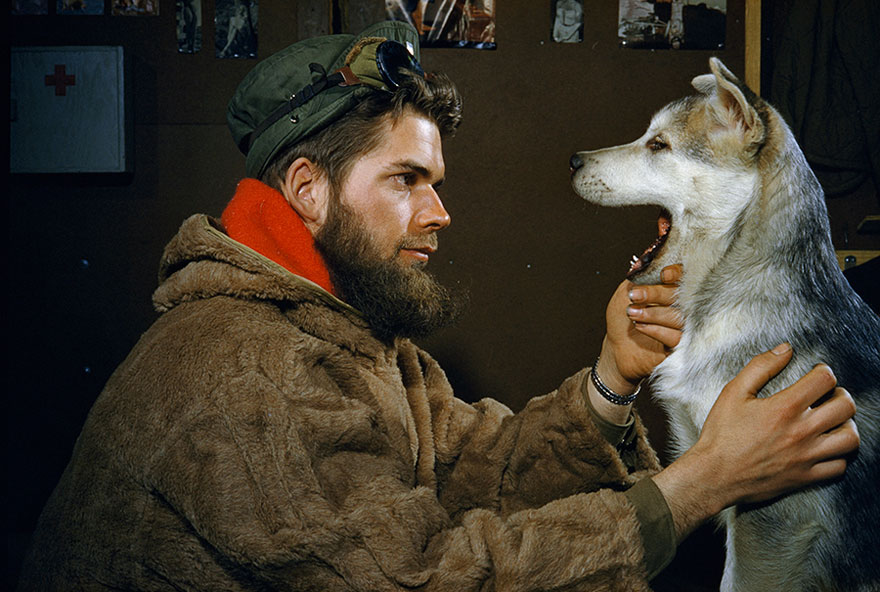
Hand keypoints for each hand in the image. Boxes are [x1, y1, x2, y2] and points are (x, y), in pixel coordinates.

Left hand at [600, 264, 682, 389]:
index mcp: (670, 290)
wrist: (617, 347)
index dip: (677, 274)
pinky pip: (677, 337)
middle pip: (681, 296)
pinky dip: (657, 330)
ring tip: (633, 314)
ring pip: (679, 317)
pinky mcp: (679, 346)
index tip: (663, 275)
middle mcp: (681, 307)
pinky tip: (641, 327)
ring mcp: (682, 327)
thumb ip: (637, 277)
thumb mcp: (625, 293)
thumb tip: (645, 261)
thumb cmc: (621, 319)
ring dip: (653, 314)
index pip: (684, 277)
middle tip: (634, 296)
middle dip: (656, 294)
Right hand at [652, 344, 858, 540]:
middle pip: (845, 406)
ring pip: (850, 438)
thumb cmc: (721, 435)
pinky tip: (824, 446)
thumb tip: (784, 350)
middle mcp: (801, 432)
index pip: (824, 380)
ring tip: (832, 421)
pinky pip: (839, 466)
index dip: (823, 371)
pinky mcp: (805, 477)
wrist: (714, 475)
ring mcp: (807, 456)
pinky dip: (837, 455)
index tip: (817, 374)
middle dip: (839, 395)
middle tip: (827, 396)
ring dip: (845, 425)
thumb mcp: (733, 393)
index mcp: (784, 408)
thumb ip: (760, 367)